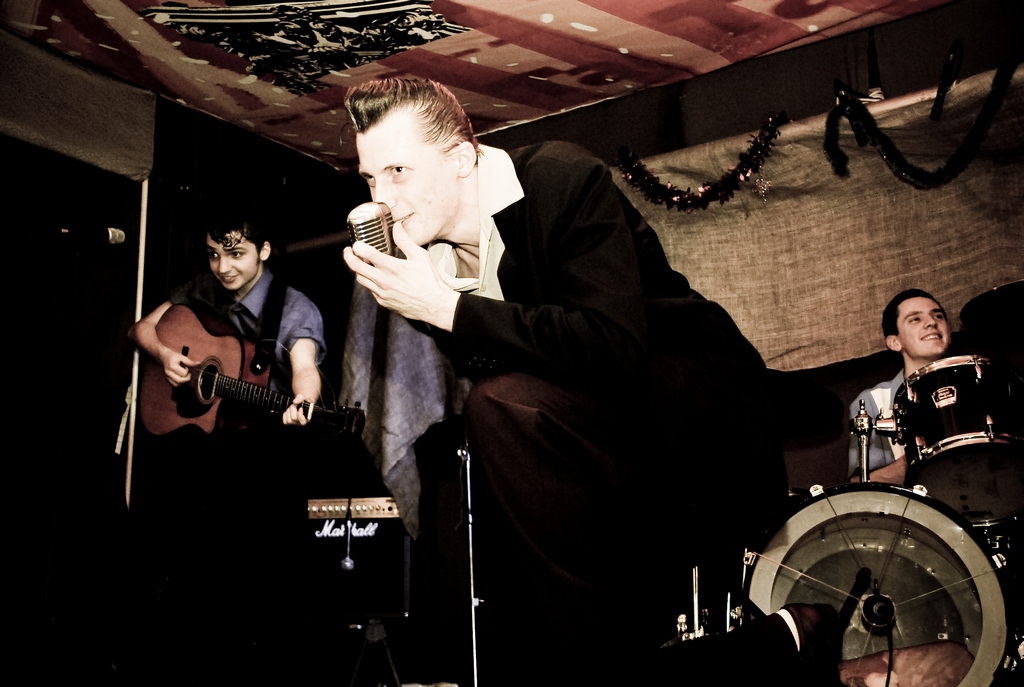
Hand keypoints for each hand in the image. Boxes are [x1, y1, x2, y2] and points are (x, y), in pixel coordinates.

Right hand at [160, 349, 198, 386]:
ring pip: (177, 385)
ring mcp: (167, 377)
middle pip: (179, 381)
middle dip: (186, 379)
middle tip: (188, 374)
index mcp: (172, 366)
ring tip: (184, 376)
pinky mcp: (167, 379)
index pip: (183, 373)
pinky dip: (179, 383)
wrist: (164, 356)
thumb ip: (190, 362)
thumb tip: (199, 364)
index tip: (186, 367)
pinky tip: (181, 378)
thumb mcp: (182, 357)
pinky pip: (174, 385)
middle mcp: (168, 373)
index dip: (187, 371)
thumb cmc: (174, 356)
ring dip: (183, 382)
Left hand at [282, 394, 311, 425]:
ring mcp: (295, 422)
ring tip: (292, 407)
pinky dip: (285, 415)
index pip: (303, 422)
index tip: (300, 408)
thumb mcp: (304, 397)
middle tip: (295, 404)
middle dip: (293, 409)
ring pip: (289, 420)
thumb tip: (295, 401)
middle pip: (294, 418)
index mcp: (307, 418)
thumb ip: (300, 398)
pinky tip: (289, 411)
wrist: (302, 402)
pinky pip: (285, 421)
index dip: (300, 415)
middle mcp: (301, 422)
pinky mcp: (290, 422)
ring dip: (289, 411)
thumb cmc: (305, 401)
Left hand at [343, 221, 459, 330]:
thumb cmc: (429, 280)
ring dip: (358, 270)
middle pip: (356, 268)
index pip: (366, 254)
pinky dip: (370, 282)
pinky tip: (376, 278)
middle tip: (349, 251)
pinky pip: (371, 291)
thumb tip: (397, 226)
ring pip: (361, 280)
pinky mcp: (384, 302)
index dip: (358, 246)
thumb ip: (405, 240)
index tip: (357, 244)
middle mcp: (383, 280)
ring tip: (361, 264)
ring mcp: (382, 293)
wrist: (434, 305)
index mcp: (392, 267)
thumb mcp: (420, 256)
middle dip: (349, 257)